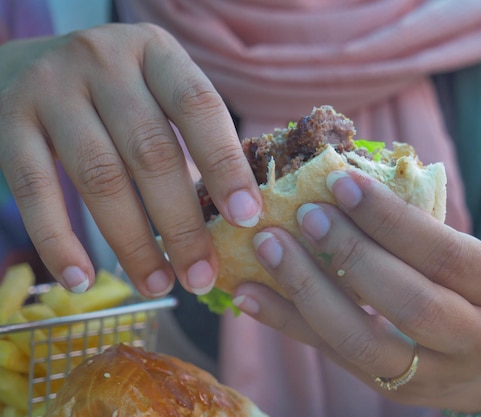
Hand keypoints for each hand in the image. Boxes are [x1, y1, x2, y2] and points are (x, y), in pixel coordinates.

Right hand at [0, 23, 261, 296]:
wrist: (21, 63)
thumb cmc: (114, 92)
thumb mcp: (156, 90)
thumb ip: (191, 138)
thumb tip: (235, 218)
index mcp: (155, 51)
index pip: (198, 106)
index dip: (225, 164)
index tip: (246, 217)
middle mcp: (103, 60)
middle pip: (151, 151)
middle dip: (182, 224)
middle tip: (202, 275)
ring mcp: (50, 88)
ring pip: (99, 177)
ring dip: (131, 242)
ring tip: (158, 284)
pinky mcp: (8, 121)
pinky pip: (34, 189)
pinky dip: (57, 241)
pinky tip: (80, 280)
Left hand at [233, 169, 480, 410]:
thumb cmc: (468, 287)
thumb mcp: (465, 254)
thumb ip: (415, 229)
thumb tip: (337, 178)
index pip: (444, 252)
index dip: (388, 219)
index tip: (339, 182)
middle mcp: (477, 336)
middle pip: (409, 304)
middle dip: (350, 255)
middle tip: (304, 215)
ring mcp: (433, 375)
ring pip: (363, 344)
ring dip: (307, 292)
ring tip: (268, 246)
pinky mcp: (392, 391)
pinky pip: (331, 357)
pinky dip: (287, 322)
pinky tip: (250, 292)